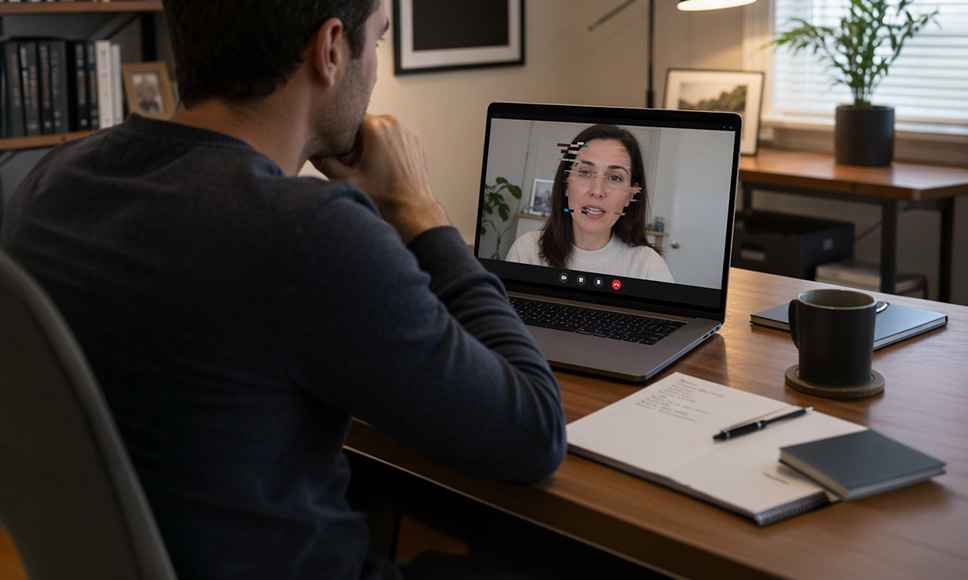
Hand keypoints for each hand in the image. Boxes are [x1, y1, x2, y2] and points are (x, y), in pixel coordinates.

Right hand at [313, 114, 449, 243]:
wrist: (412, 209)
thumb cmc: (383, 196)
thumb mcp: (347, 180)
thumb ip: (324, 161)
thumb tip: (310, 149)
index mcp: (376, 126)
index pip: (348, 119)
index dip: (341, 137)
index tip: (345, 156)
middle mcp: (393, 122)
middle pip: (362, 125)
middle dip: (356, 143)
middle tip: (357, 166)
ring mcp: (406, 130)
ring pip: (377, 130)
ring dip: (370, 145)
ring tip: (372, 168)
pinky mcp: (413, 139)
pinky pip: (391, 137)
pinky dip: (384, 148)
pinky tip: (384, 167)